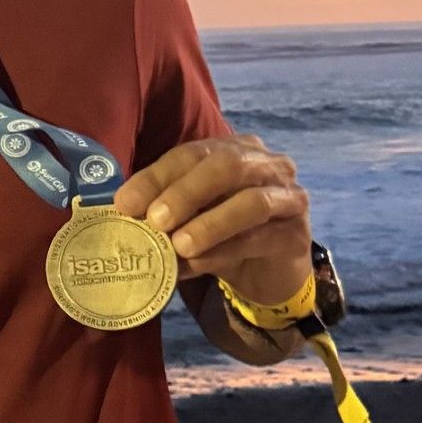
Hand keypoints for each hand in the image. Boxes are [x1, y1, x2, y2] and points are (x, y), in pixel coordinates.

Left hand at [114, 134, 311, 306]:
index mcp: (234, 150)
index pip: (193, 153)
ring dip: (209, 224)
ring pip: (251, 202)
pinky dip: (225, 252)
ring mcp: (288, 197)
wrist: (266, 272)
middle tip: (155, 220)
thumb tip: (124, 214)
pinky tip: (197, 265)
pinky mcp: (297, 234)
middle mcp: (266, 165)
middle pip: (227, 165)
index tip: (125, 203)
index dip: (157, 176)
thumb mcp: (188, 219)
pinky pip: (261, 239)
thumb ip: (163, 211)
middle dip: (186, 192)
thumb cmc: (221, 235)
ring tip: (178, 246)